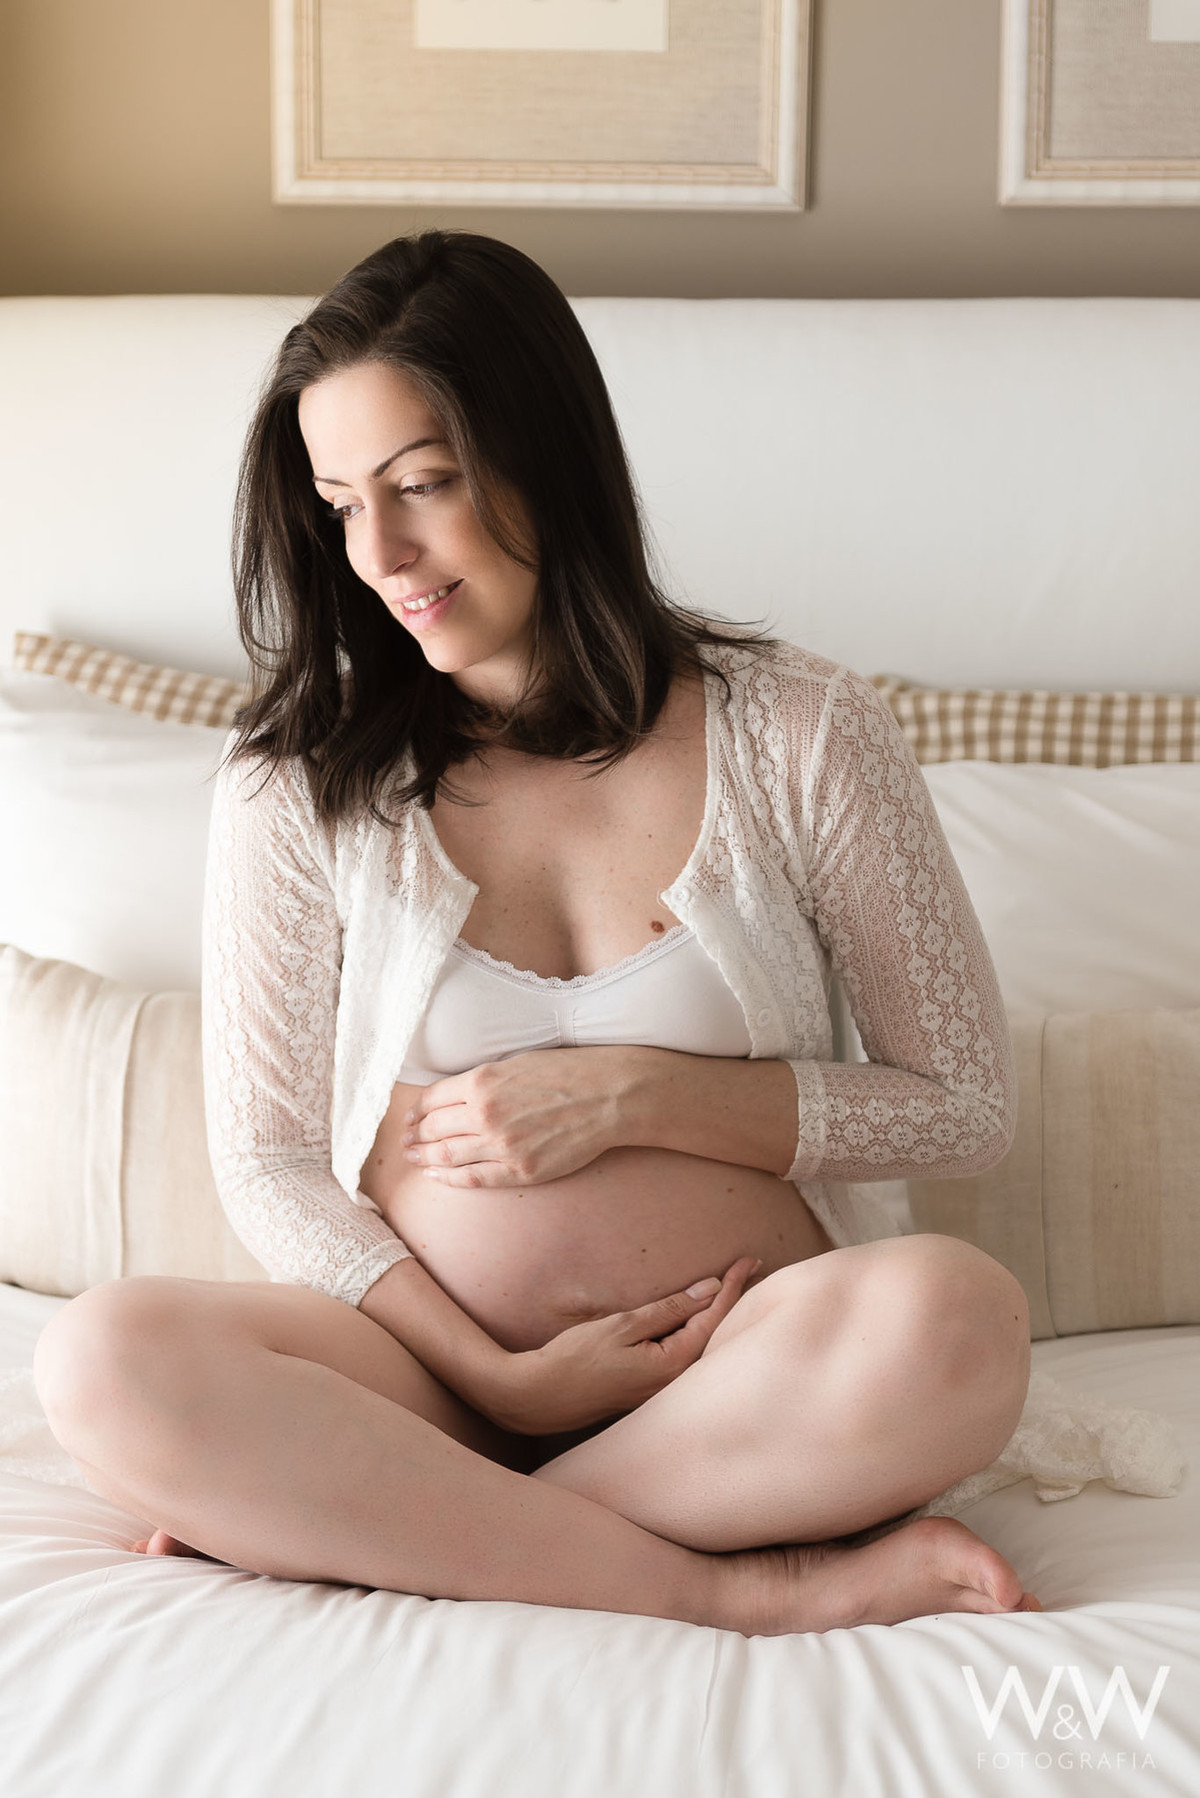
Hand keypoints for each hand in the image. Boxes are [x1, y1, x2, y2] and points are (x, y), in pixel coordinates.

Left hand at [402, 1046, 631, 1187]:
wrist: (610, 1095)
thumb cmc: (568, 1072)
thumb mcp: (517, 1062)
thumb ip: (482, 1080)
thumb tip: (452, 1095)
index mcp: (483, 1080)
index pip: (433, 1099)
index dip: (417, 1110)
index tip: (411, 1116)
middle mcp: (486, 1114)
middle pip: (434, 1129)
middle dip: (415, 1135)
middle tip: (405, 1140)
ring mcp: (503, 1145)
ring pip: (446, 1156)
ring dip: (424, 1158)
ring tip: (414, 1157)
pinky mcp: (521, 1170)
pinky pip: (473, 1179)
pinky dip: (449, 1179)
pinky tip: (436, 1177)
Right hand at [489, 1257, 762, 1434]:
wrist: (540, 1398)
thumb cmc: (576, 1360)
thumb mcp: (622, 1326)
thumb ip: (669, 1309)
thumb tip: (709, 1289)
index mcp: (672, 1364)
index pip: (714, 1318)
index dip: (732, 1286)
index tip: (749, 1260)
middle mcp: (675, 1382)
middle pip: (716, 1335)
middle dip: (734, 1299)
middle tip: (753, 1268)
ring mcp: (663, 1389)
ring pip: (702, 1347)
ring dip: (718, 1316)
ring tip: (735, 1288)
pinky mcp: (651, 1389)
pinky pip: (685, 1356)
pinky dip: (699, 1332)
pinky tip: (700, 1318)